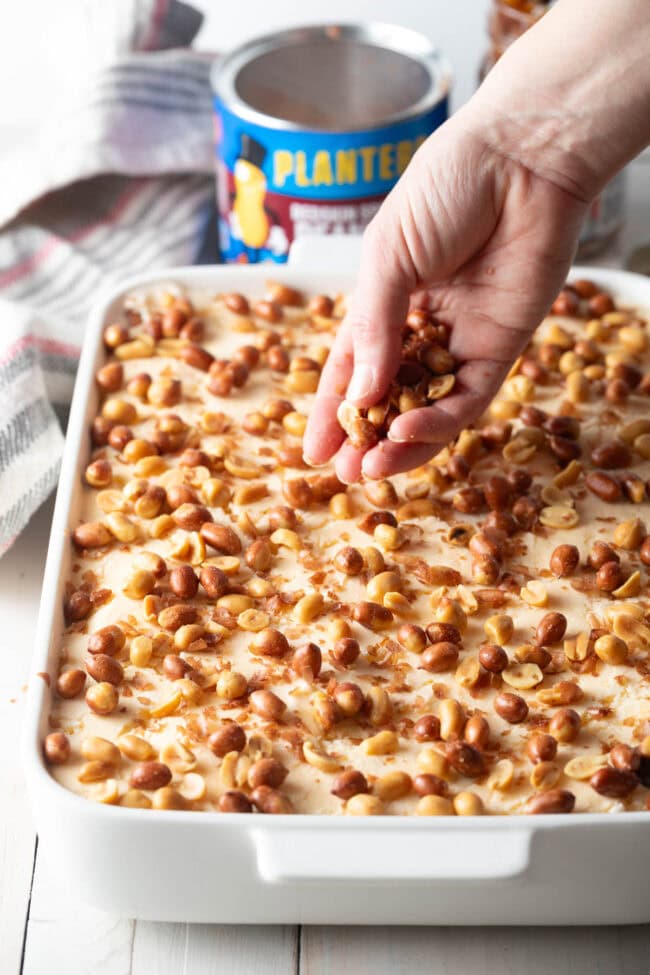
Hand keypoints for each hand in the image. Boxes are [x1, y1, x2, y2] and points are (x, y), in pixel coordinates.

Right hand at [303, 111, 586, 482]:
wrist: (520, 160)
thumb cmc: (445, 188)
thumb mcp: (386, 256)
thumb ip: (374, 327)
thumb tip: (362, 397)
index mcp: (383, 303)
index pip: (351, 370)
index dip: (331, 413)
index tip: (311, 452)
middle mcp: (421, 329)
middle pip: (389, 399)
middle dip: (365, 438)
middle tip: (344, 474)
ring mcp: (461, 342)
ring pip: (429, 409)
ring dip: (401, 443)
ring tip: (373, 468)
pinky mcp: (501, 348)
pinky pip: (467, 397)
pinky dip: (439, 420)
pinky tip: (408, 432)